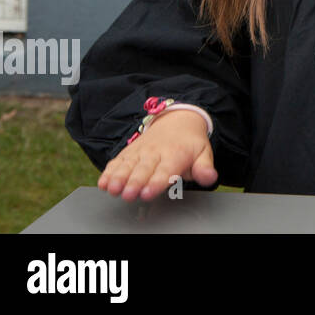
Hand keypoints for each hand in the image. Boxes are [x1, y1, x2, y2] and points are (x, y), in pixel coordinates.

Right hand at [98, 109, 216, 201]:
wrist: (178, 119)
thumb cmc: (190, 143)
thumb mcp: (204, 152)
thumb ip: (204, 167)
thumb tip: (210, 177)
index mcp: (176, 155)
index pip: (165, 171)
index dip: (156, 183)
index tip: (148, 193)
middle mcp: (156, 153)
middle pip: (143, 170)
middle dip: (134, 183)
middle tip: (128, 195)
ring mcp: (140, 151)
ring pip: (128, 165)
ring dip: (119, 177)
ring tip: (113, 189)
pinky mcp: (129, 151)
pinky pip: (118, 161)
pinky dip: (109, 171)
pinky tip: (103, 182)